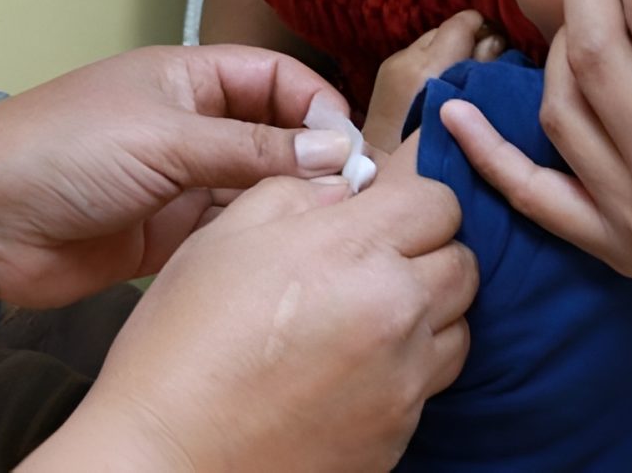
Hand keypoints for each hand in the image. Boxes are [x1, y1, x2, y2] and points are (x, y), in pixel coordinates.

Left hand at [0, 45, 359, 309]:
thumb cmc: (60, 152)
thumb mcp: (165, 139)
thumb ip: (251, 148)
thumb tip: (336, 152)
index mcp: (186, 77)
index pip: (275, 77)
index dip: (317, 105)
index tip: (351, 148)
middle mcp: (189, 124)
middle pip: (274, 132)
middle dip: (314, 157)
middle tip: (356, 196)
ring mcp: (179, 181)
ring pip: (256, 187)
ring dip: (290, 203)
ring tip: (332, 230)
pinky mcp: (167, 236)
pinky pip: (228, 233)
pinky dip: (258, 241)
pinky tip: (287, 257)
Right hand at [47, 151, 474, 472]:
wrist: (168, 456)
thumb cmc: (180, 344)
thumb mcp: (221, 239)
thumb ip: (293, 193)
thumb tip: (343, 186)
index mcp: (351, 250)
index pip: (438, 200)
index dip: (410, 197)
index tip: (379, 209)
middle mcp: (393, 311)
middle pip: (462, 262)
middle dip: (426, 251)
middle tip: (372, 261)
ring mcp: (402, 379)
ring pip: (458, 324)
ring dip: (426, 311)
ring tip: (367, 315)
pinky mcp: (399, 432)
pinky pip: (431, 381)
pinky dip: (409, 365)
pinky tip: (355, 365)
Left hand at [365, 11, 504, 155]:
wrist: (383, 169)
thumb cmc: (432, 148)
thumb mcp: (468, 109)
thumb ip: (482, 71)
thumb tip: (494, 42)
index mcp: (428, 65)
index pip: (462, 23)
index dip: (482, 29)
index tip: (495, 49)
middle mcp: (407, 57)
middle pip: (446, 30)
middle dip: (464, 43)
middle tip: (480, 68)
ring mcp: (393, 63)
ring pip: (431, 42)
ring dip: (447, 54)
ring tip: (460, 80)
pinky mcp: (385, 72)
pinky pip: (417, 56)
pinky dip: (431, 64)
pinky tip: (440, 87)